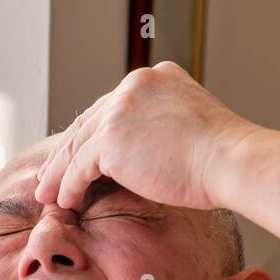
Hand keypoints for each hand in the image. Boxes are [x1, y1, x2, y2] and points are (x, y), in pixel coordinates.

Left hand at [34, 61, 253, 211]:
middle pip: (88, 123)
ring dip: (59, 173)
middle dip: (67, 153)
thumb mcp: (190, 128)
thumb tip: (144, 157)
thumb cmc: (223, 159)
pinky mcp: (110, 138)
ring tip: (47, 194)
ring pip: (77, 145)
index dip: (91, 135)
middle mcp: (133, 86)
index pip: (111, 108)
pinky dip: (68, 185)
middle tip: (51, 175)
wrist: (232, 161)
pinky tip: (64, 201)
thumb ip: (162, 129)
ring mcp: (120, 109)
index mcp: (154, 78)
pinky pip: (78, 166)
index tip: (78, 155)